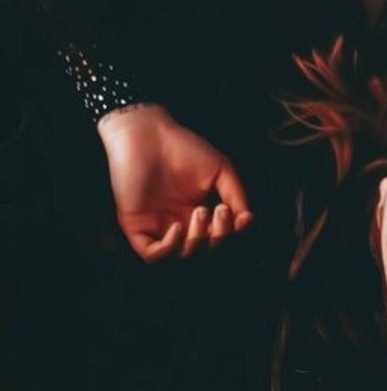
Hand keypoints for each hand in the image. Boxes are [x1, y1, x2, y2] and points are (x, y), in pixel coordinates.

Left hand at [97, 103, 252, 262]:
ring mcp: (157, 225)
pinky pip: (152, 254)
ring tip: (200, 211)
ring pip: (181, 254)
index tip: (242, 218)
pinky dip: (169, 248)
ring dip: (196, 241)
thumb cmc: (183, 147)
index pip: (218, 235)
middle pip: (203, 249)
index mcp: (197, 211)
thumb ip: (236, 194)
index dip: (232, 232)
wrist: (148, 135)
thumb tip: (247, 220)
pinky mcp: (136, 226)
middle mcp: (179, 221)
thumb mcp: (220, 169)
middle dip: (218, 236)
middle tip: (220, 211)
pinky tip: (178, 227)